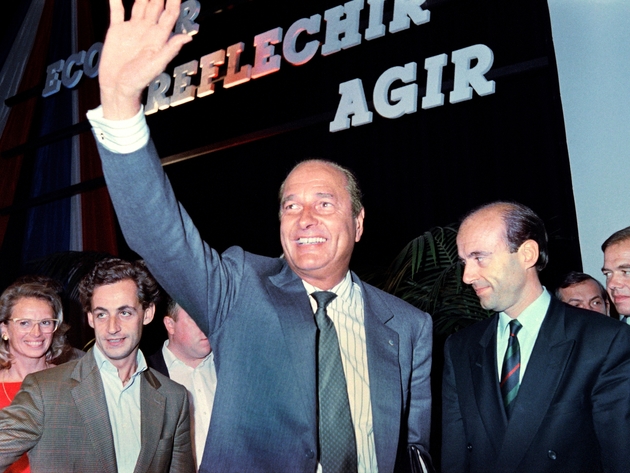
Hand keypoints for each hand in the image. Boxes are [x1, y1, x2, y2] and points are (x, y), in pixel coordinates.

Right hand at [99, 0, 192, 119]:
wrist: (117, 88)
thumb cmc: (138, 81)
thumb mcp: (156, 65)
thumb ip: (170, 50)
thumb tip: (187, 37)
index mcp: (158, 38)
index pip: (169, 14)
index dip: (174, 1)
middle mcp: (147, 30)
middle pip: (156, 5)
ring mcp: (132, 29)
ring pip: (139, 4)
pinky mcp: (117, 30)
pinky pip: (117, 10)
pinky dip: (115, 0)